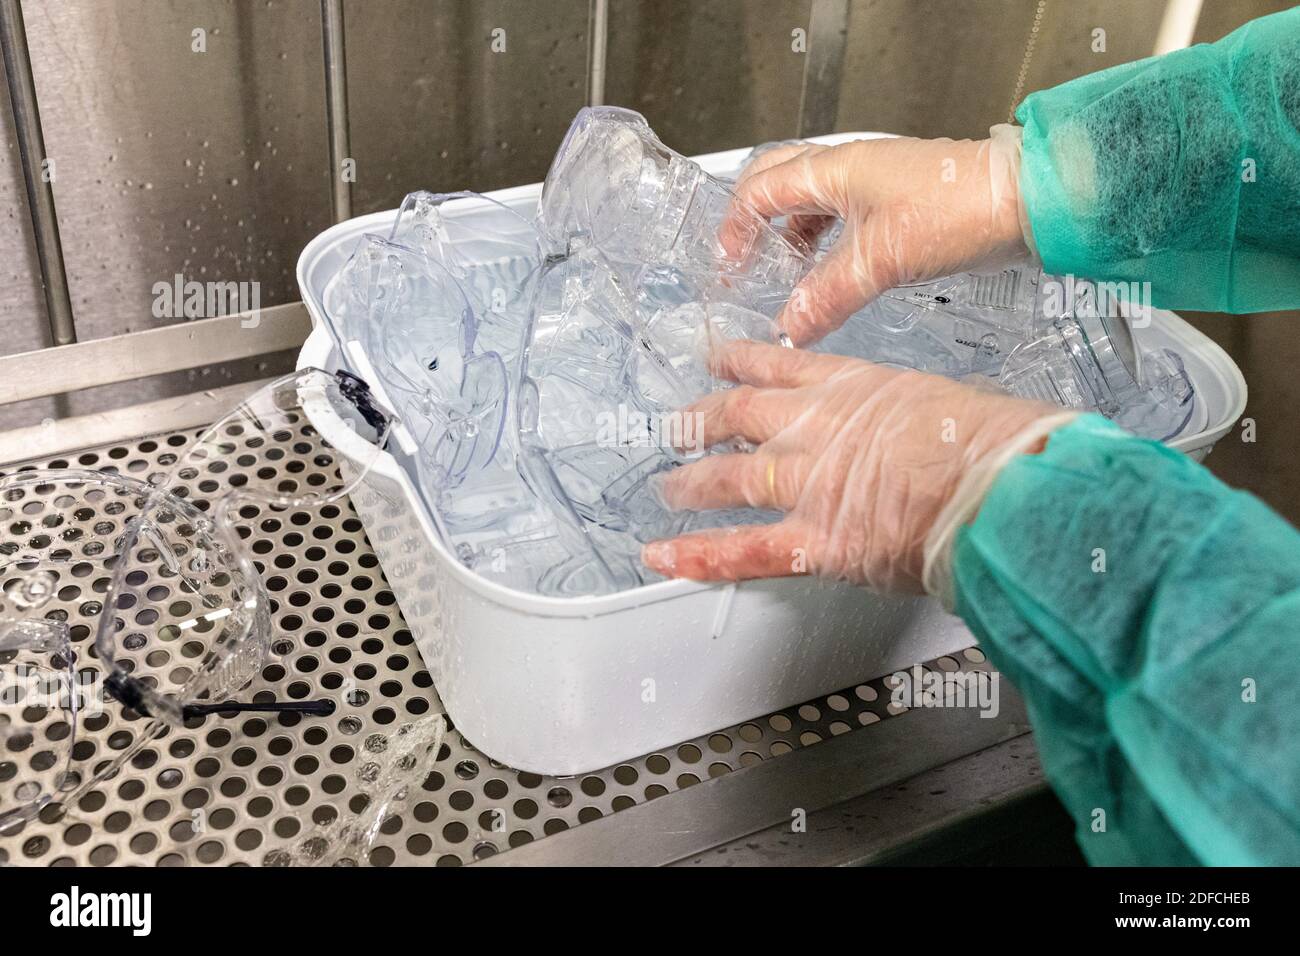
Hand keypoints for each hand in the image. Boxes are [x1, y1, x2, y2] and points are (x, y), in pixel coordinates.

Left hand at [641, 340, 1058, 593]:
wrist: (1000, 485)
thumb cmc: (993, 443)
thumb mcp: (949, 401)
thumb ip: (912, 414)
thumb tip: (921, 427)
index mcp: (852, 386)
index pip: (778, 368)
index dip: (739, 365)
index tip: (717, 362)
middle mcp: (816, 427)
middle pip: (739, 417)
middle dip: (703, 421)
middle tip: (679, 426)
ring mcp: (808, 484)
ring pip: (731, 479)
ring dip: (692, 484)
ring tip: (668, 488)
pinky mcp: (815, 541)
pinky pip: (744, 549)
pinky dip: (699, 555)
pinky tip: (663, 555)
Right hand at [724, 130, 1029, 344]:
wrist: (1024, 202)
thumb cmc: (958, 211)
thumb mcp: (881, 261)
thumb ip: (827, 296)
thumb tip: (788, 330)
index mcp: (834, 170)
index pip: (760, 191)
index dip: (736, 229)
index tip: (729, 269)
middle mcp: (848, 169)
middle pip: (777, 182)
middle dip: (753, 221)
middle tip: (743, 262)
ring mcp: (872, 183)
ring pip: (810, 202)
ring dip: (790, 236)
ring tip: (784, 276)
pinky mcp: (895, 203)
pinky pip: (841, 217)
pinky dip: (824, 244)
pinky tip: (829, 274)